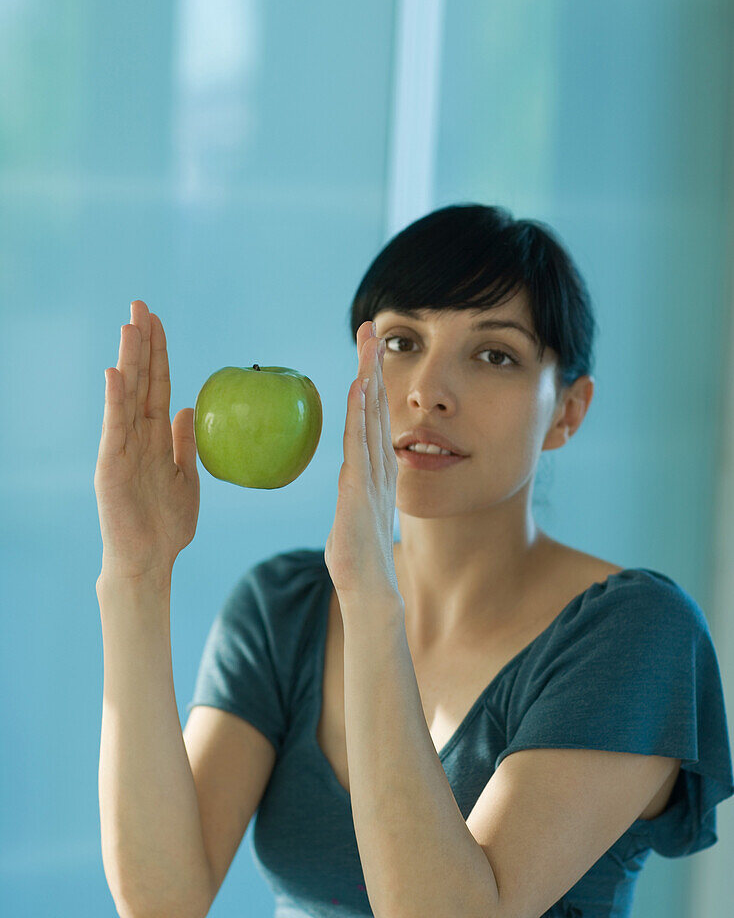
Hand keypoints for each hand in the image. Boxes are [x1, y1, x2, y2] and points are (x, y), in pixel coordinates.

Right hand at [94, 300, 199, 583]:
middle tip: (140, 304)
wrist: (150, 561)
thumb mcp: (186, 477)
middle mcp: (135, 436)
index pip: (156, 385)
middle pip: (138, 381)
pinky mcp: (110, 466)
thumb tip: (186, 408)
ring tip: (130, 326)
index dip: (157, 353)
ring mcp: (121, 449)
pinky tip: (116, 374)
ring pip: (125, 396)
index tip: (156, 320)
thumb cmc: (166, 525)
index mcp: (155, 437)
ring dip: (128, 360)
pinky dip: (114, 401)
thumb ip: (184, 443)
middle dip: (140, 343)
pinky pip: (114, 428)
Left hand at [324, 321, 400, 602]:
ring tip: (367, 341)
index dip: (370, 381)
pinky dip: (359, 410)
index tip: (367, 351)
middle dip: (372, 365)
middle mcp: (379, 466)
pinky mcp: (360, 487)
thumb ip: (352, 497)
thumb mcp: (352, 517)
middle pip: (375, 406)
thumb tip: (347, 488)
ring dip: (368, 376)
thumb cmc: (358, 560)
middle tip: (369, 327)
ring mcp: (372, 474)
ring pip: (370, 415)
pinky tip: (359, 385)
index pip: (372, 417)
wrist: (369, 590)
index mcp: (376, 471)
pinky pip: (359, 441)